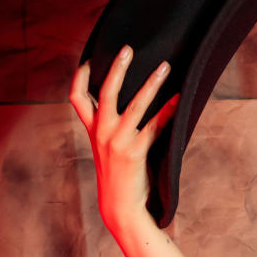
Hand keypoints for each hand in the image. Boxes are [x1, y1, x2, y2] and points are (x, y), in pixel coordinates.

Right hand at [68, 46, 178, 228]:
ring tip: (165, 67)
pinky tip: (179, 100)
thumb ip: (109, 130)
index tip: (91, 59)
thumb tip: (126, 108)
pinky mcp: (135, 151)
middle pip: (106, 91)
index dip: (80, 76)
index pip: (76, 98)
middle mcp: (102, 132)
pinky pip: (154, 125)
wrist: (120, 207)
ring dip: (152, 83)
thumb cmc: (119, 178)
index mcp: (93, 131)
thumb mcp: (107, 151)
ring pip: (135, 103)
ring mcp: (118, 141)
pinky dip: (168, 111)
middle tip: (129, 48)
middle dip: (117, 67)